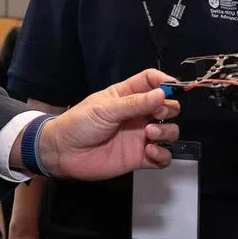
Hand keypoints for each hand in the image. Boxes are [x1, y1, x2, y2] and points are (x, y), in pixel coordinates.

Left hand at [35, 69, 179, 179]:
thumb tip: (161, 93)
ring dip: (167, 131)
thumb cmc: (79, 123)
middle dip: (168, 109)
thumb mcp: (105, 108)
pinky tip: (150, 151)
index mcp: (127, 95)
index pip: (152, 81)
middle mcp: (137, 114)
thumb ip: (134, 103)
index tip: (174, 87)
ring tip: (150, 134)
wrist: (63, 152)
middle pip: (167, 107)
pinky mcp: (139, 157)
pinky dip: (162, 154)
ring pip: (169, 131)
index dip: (165, 82)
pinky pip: (162, 156)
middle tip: (157, 115)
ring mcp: (140, 136)